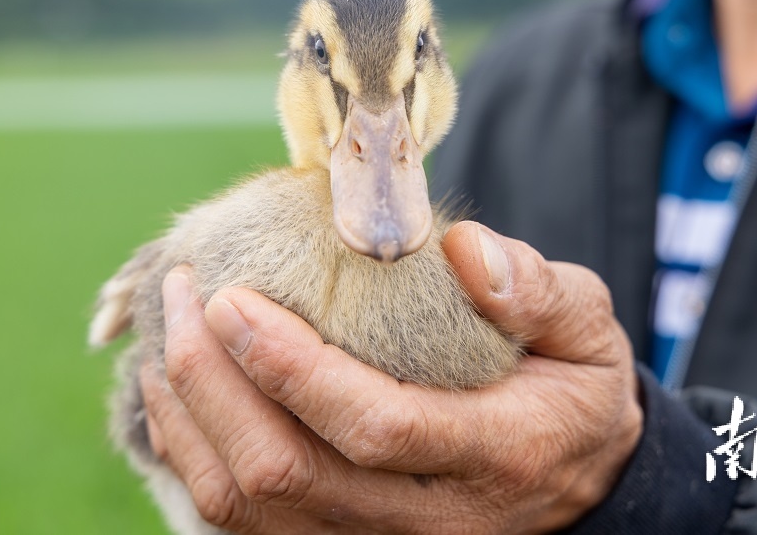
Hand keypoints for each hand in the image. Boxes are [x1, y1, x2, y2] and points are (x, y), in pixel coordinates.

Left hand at [142, 221, 642, 533]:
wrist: (579, 482)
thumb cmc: (572, 390)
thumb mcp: (587, 328)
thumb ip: (537, 288)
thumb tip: (462, 248)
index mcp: (495, 453)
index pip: (375, 426)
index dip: (290, 368)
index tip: (229, 298)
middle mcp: (428, 520)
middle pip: (285, 474)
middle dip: (211, 382)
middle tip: (184, 293)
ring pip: (247, 508)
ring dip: (187, 418)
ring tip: (168, 334)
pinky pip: (242, 523)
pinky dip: (195, 456)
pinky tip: (184, 394)